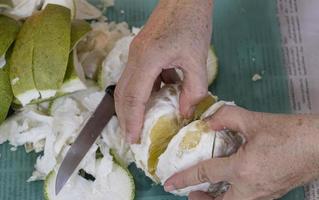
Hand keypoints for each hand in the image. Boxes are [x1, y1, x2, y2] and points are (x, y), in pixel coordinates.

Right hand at [114, 0, 212, 142]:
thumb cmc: (192, 23)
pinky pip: (137, 77)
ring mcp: (136, 53)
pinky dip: (143, 92)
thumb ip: (193, 89)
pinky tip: (155, 100)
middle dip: (125, 118)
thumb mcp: (197, 59)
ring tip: (139, 124)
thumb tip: (185, 113)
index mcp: (147, 59)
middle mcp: (135, 57)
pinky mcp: (142, 51)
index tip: (133, 139)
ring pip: (127, 86)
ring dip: (131, 107)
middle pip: (122, 93)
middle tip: (131, 138)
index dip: (132, 120)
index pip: (134, 97)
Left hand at [164, 106, 318, 199]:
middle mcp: (251, 187)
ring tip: (209, 192)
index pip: (206, 174)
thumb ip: (226, 117)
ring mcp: (263, 194)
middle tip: (191, 193)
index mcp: (244, 169)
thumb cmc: (290, 133)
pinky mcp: (272, 194)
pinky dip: (233, 197)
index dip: (184, 178)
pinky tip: (233, 186)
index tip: (169, 183)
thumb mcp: (255, 120)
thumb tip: (208, 121)